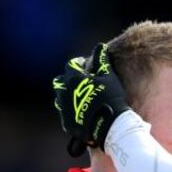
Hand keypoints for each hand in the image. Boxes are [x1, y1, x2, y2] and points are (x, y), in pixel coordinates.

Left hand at [52, 42, 130, 156]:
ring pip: (60, 98)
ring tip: (80, 98)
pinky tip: (81, 112)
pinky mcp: (66, 122)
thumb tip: (100, 46)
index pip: (71, 65)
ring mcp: (64, 108)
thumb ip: (102, 61)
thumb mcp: (109, 77)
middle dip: (68, 79)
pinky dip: (71, 111)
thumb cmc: (110, 98)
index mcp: (73, 78)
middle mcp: (64, 92)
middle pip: (60, 81)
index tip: (85, 65)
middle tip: (80, 82)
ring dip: (67, 95)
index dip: (79, 64)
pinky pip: (65, 114)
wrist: (109, 125)